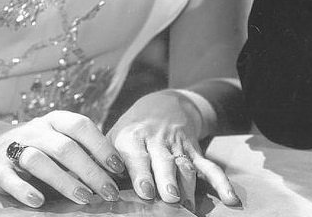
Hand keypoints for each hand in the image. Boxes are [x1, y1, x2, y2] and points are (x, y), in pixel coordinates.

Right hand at [0, 110, 124, 207]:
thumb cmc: (36, 148)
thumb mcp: (57, 141)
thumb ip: (81, 151)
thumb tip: (119, 173)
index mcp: (54, 121)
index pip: (81, 126)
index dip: (101, 146)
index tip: (118, 168)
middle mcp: (36, 130)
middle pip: (65, 147)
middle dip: (90, 171)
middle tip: (109, 192)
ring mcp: (15, 148)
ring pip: (39, 160)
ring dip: (64, 180)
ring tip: (84, 199)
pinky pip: (11, 178)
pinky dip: (25, 190)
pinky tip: (39, 202)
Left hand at [107, 89, 241, 209]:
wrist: (165, 104)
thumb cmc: (132, 129)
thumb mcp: (113, 135)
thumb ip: (100, 159)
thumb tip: (82, 181)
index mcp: (133, 136)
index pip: (137, 153)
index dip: (140, 171)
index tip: (143, 190)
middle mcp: (157, 140)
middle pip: (163, 160)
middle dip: (166, 178)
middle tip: (168, 198)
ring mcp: (179, 146)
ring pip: (185, 166)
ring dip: (187, 185)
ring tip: (188, 206)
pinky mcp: (195, 152)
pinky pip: (209, 167)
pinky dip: (221, 183)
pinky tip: (229, 199)